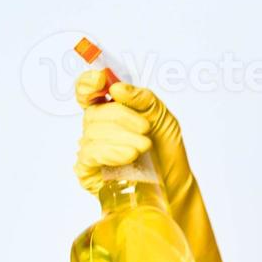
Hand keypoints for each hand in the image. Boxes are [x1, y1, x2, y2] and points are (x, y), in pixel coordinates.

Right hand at [74, 72, 231, 261]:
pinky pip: (89, 156)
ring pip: (92, 134)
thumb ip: (142, 98)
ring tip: (143, 147)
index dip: (87, 84)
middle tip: (145, 130)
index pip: (86, 92)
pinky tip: (128, 156)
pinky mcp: (89, 172)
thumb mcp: (162, 116)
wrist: (175, 181)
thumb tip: (118, 89)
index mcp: (108, 110)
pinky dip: (109, 152)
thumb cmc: (166, 148)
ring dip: (121, 137)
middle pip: (94, 113)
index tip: (101, 81)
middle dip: (122, 117)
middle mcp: (95, 129)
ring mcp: (91, 150)